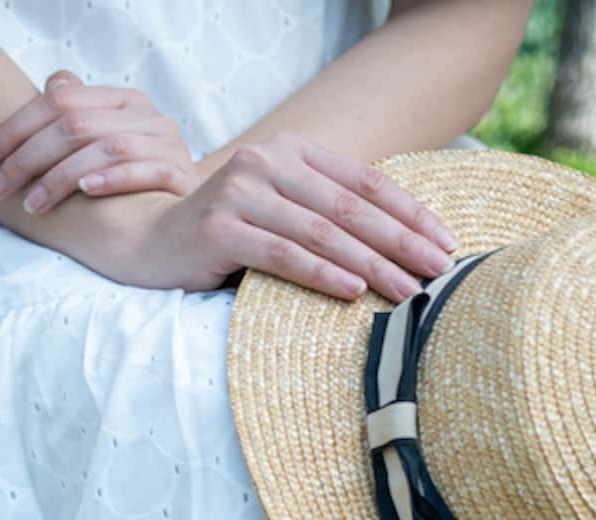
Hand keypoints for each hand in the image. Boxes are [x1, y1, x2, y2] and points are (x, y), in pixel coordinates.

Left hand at [0, 69, 195, 213]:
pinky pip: (142, 170)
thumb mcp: (109, 144)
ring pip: (103, 147)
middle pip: (73, 124)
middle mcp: (145, 113)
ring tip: (32, 205)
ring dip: (60, 178)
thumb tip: (54, 83)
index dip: (12, 130)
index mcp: (121, 99)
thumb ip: (81, 115)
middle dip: (26, 158)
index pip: (56, 102)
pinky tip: (86, 192)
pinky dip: (112, 179)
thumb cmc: (142, 183)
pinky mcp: (181, 175)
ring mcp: (166, 142)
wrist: (203, 212)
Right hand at [126, 131, 457, 301]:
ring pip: (321, 232)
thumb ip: (325, 212)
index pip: (364, 181)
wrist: (150, 243)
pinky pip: (283, 254)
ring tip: (407, 290)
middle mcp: (266, 162)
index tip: (446, 242)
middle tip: (439, 271)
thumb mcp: (282, 212)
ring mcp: (241, 192)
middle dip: (401, 241)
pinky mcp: (220, 229)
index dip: (409, 213)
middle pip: (349, 207)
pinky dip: (321, 274)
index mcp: (291, 151)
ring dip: (371, 264)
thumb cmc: (229, 236)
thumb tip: (399, 245)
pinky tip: (353, 291)